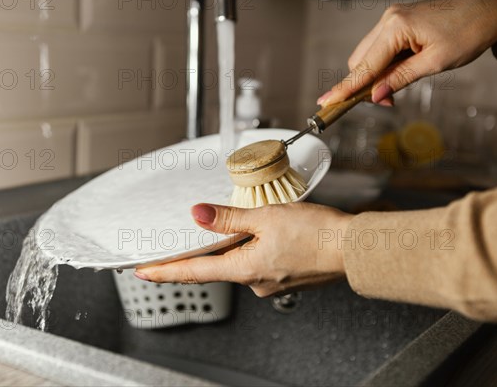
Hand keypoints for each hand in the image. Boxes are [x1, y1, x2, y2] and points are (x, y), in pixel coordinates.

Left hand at [134, 203, 351, 297]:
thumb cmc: (316, 234)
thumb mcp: (266, 217)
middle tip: (179, 241)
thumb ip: (229, 217)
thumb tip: (198, 214)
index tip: (143, 271)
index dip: (165, 271)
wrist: (352, 248)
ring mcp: (269, 281)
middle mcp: (254, 281)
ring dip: (229, 247)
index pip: (194, 272)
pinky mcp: (282, 275)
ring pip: (238, 261)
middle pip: (216, 266)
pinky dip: (248, 249)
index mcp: (244, 269)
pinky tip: (257, 234)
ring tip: (231, 226)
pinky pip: (255, 262)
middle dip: (200, 253)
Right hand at [317, 0, 496, 106]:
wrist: (490, 11)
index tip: (327, 102)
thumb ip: (400, 79)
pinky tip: (399, 73)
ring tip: (396, 89)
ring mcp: (392, 19)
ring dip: (376, 76)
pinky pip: (380, 48)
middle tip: (386, 102)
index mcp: (396, 27)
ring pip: (369, 55)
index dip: (346, 87)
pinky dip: (384, 65)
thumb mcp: (435, 63)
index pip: (364, 65)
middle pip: (360, 60)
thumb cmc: (469, 31)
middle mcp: (389, 19)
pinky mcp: (398, 22)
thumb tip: (377, 96)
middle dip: (365, 84)